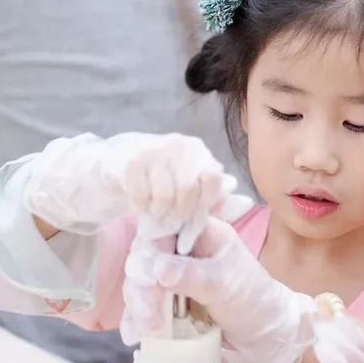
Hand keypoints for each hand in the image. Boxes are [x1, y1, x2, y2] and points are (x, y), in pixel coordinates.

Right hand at [25, 133, 232, 239]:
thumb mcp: (189, 185)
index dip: (204, 201)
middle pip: (188, 190)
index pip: (212, 179)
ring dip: (159, 212)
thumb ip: (214, 195)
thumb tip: (246, 204)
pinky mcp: (130, 161)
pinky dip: (141, 206)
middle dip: (180, 212)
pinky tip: (141, 202)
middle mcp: (179, 146)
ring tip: (156, 210)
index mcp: (199, 151)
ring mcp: (154, 151)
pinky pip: (141, 196)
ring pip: (165, 197)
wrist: (116, 163)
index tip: (194, 211)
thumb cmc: (160, 179)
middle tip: (171, 216)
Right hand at [123, 217, 315, 362]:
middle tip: (149, 312)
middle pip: (146, 255)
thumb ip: (192, 276)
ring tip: (150, 329)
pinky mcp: (171, 296)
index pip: (163, 227)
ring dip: (139, 304)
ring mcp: (177, 272)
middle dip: (142, 284)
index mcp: (204, 233)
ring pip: (142, 279)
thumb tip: (157, 267)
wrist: (266, 334)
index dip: (149, 249)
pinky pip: (145, 300)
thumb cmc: (254, 302)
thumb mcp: (226, 287)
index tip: (148, 277)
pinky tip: (138, 333)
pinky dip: (139, 316)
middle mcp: (187, 248)